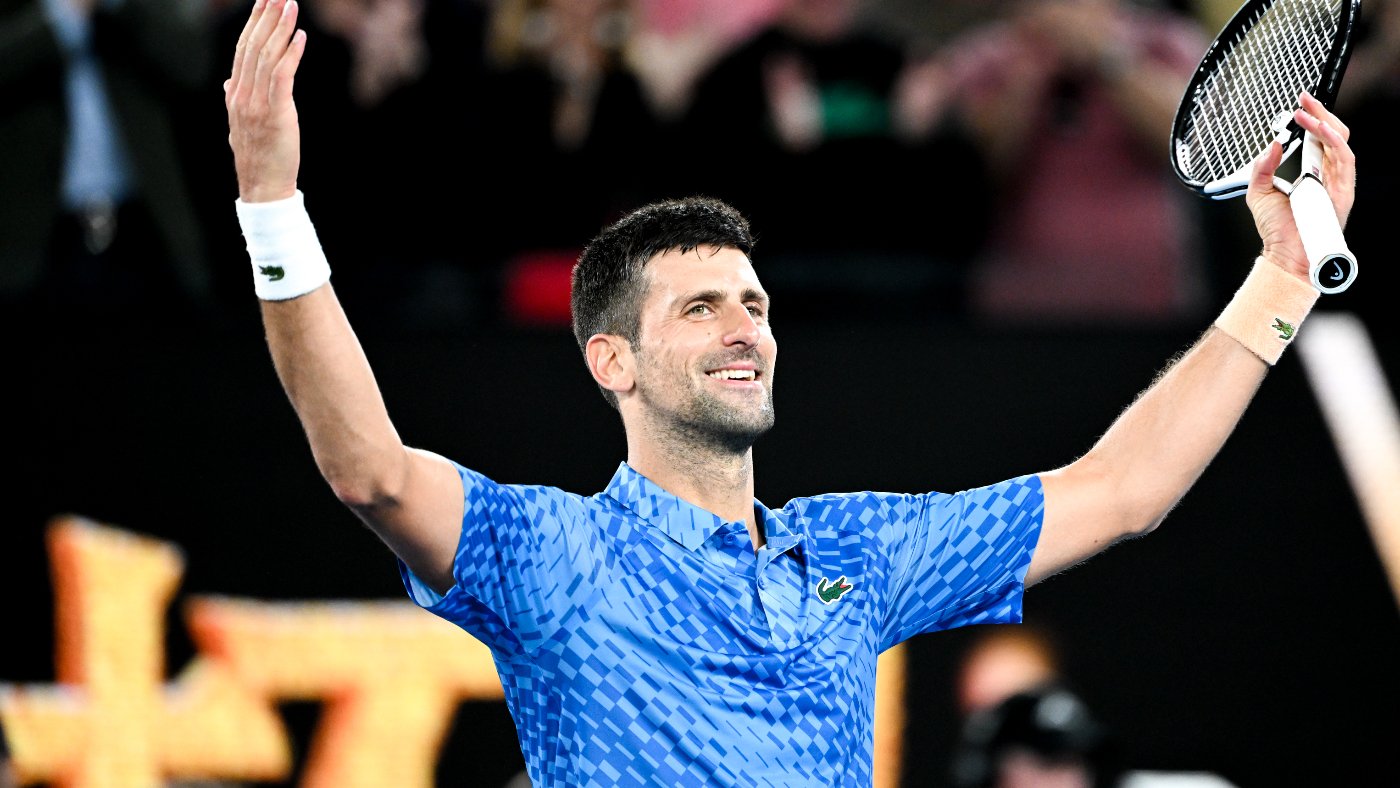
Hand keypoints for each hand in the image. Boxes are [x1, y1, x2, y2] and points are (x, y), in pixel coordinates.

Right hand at [225, 0, 306, 202]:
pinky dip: (290, 54)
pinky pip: (281, 77)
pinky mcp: (276, 114)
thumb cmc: (258, 157)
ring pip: (266, 56)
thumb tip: (229, 80)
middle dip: (265, 17)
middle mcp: (242, 94)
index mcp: (235, 94)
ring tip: (290, 5)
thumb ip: (235, 99)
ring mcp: (256, 104)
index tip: (263, 3)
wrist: (262, 187)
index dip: (253, 24)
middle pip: (252, 46)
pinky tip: (300, 37)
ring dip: (280, 28)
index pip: (242, 50)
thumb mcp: (240, 124)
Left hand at [1246, 91, 1355, 278]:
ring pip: (1340, 141)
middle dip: (1320, 112)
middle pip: (1333, 133)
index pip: (1318, 138)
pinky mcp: (1343, 190)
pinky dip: (1332, 141)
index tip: (1298, 103)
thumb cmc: (1276, 227)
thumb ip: (1262, 167)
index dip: (1312, 118)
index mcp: (1312, 172)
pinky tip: (1319, 129)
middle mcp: (1328, 174)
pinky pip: (1344, 158)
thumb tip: (1272, 144)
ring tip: (1306, 112)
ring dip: (1324, 122)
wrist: (1284, 253)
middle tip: (1304, 98)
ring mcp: (1338, 181)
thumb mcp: (1258, 191)